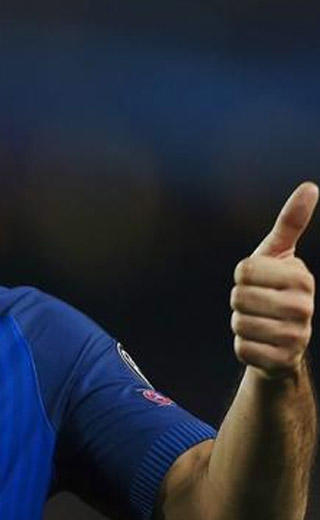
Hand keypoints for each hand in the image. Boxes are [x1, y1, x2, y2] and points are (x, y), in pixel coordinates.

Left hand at [230, 182, 317, 380]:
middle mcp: (305, 308)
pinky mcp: (281, 361)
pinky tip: (260, 344)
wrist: (284, 340)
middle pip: (238, 297)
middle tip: (257, 303)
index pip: (243, 270)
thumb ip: (291, 222)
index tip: (259, 280)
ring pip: (238, 323)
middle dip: (239, 300)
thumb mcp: (280, 254)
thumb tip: (309, 186)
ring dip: (240, 322)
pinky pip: (241, 348)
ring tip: (259, 322)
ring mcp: (296, 337)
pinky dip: (243, 346)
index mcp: (302, 277)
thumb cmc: (275, 287)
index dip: (242, 275)